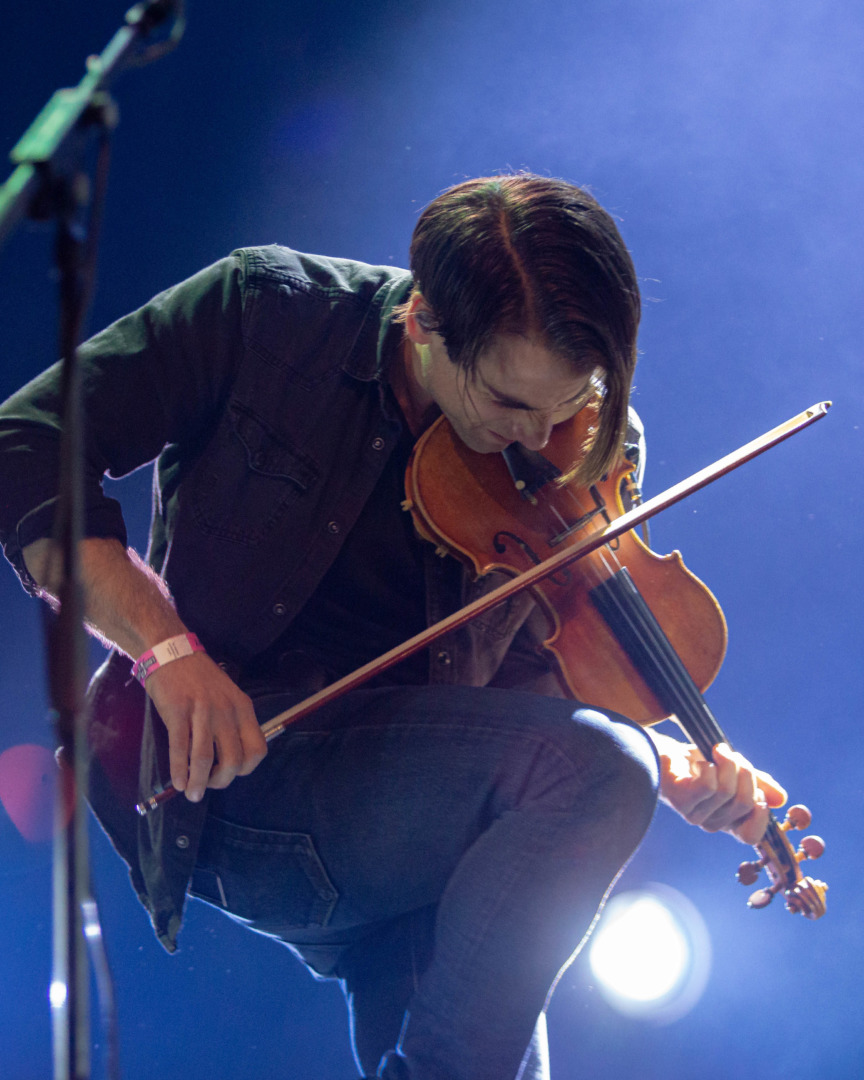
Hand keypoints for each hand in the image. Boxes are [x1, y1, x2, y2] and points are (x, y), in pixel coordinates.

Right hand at [145, 652, 266, 801]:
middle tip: (209, 786)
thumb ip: (232, 723)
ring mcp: (202, 711)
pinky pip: (180, 749)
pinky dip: (180, 771)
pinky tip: (178, 782)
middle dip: (222, 780)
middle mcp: (226, 711)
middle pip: (233, 759)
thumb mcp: (228, 696)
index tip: (231, 773)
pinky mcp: (177, 712)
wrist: (172, 653)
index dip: (246, 768)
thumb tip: (229, 760)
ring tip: (192, 794)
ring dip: (199, 783)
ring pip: (205, 759)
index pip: (257, 748)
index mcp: (243, 708)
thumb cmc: (200, 679)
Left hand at [649, 731, 786, 844]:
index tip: (758, 790)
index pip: (751, 836)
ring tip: (715, 752)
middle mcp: (712, 823)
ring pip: (727, 791)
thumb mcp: (734, 770)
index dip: (761, 814)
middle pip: (746, 802)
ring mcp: (694, 815)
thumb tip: (782, 799)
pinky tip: (698, 763)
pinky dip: (709, 766)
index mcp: (728, 821)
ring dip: (726, 763)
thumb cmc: (697, 762)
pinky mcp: (680, 800)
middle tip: (731, 755)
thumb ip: (758, 783)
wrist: (662, 750)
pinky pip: (708, 786)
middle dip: (745, 771)